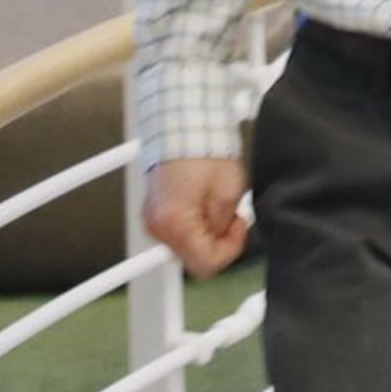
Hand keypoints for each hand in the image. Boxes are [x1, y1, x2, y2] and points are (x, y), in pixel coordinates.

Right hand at [142, 156, 252, 277]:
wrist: (181, 126)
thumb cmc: (203, 151)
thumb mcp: (229, 192)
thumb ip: (225, 226)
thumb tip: (221, 239)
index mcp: (175, 225)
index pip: (206, 265)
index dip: (230, 249)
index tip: (238, 227)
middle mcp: (157, 226)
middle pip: (194, 258)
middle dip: (217, 240)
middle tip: (229, 214)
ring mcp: (152, 220)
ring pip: (186, 246)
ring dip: (205, 232)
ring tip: (215, 203)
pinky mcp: (154, 211)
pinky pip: (177, 231)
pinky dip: (194, 223)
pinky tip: (203, 202)